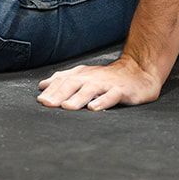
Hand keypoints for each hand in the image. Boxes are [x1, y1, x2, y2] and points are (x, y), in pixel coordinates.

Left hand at [37, 54, 162, 110]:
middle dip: (59, 94)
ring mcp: (107, 83)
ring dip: (77, 98)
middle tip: (46, 104)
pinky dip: (102, 101)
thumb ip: (64, 80)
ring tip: (67, 107)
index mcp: (82, 75)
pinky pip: (111, 96)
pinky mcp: (121, 90)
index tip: (40, 100)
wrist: (138, 71)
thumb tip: (43, 86)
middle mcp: (92, 78)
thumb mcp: (85, 76)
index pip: (63, 81)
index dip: (51, 90)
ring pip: (90, 89)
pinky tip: (94, 108)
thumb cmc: (108, 78)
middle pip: (73, 84)